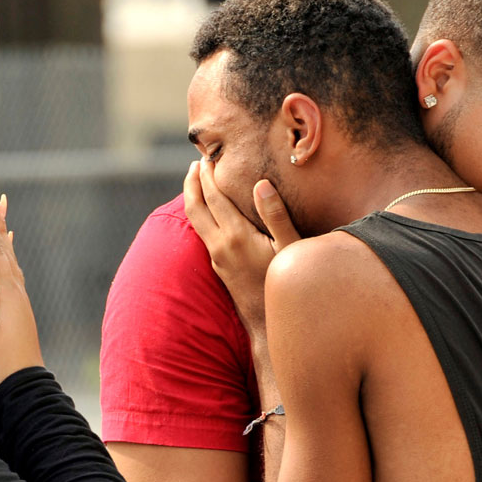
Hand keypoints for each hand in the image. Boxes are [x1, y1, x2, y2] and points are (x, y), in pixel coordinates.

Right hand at [0, 194, 44, 390]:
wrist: (24, 385)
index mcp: (6, 293)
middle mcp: (17, 291)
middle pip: (5, 250)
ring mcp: (20, 300)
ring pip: (11, 259)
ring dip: (4, 236)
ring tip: (2, 215)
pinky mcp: (20, 309)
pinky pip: (14, 273)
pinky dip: (9, 257)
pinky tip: (8, 256)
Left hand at [183, 158, 299, 331]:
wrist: (268, 325)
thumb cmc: (285, 285)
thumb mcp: (289, 249)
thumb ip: (275, 215)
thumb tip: (261, 184)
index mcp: (236, 236)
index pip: (215, 197)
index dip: (209, 175)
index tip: (209, 156)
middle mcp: (220, 246)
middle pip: (195, 207)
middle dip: (192, 182)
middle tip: (196, 162)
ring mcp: (217, 258)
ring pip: (195, 221)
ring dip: (193, 198)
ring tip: (197, 180)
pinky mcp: (218, 267)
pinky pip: (202, 233)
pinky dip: (200, 214)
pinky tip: (209, 211)